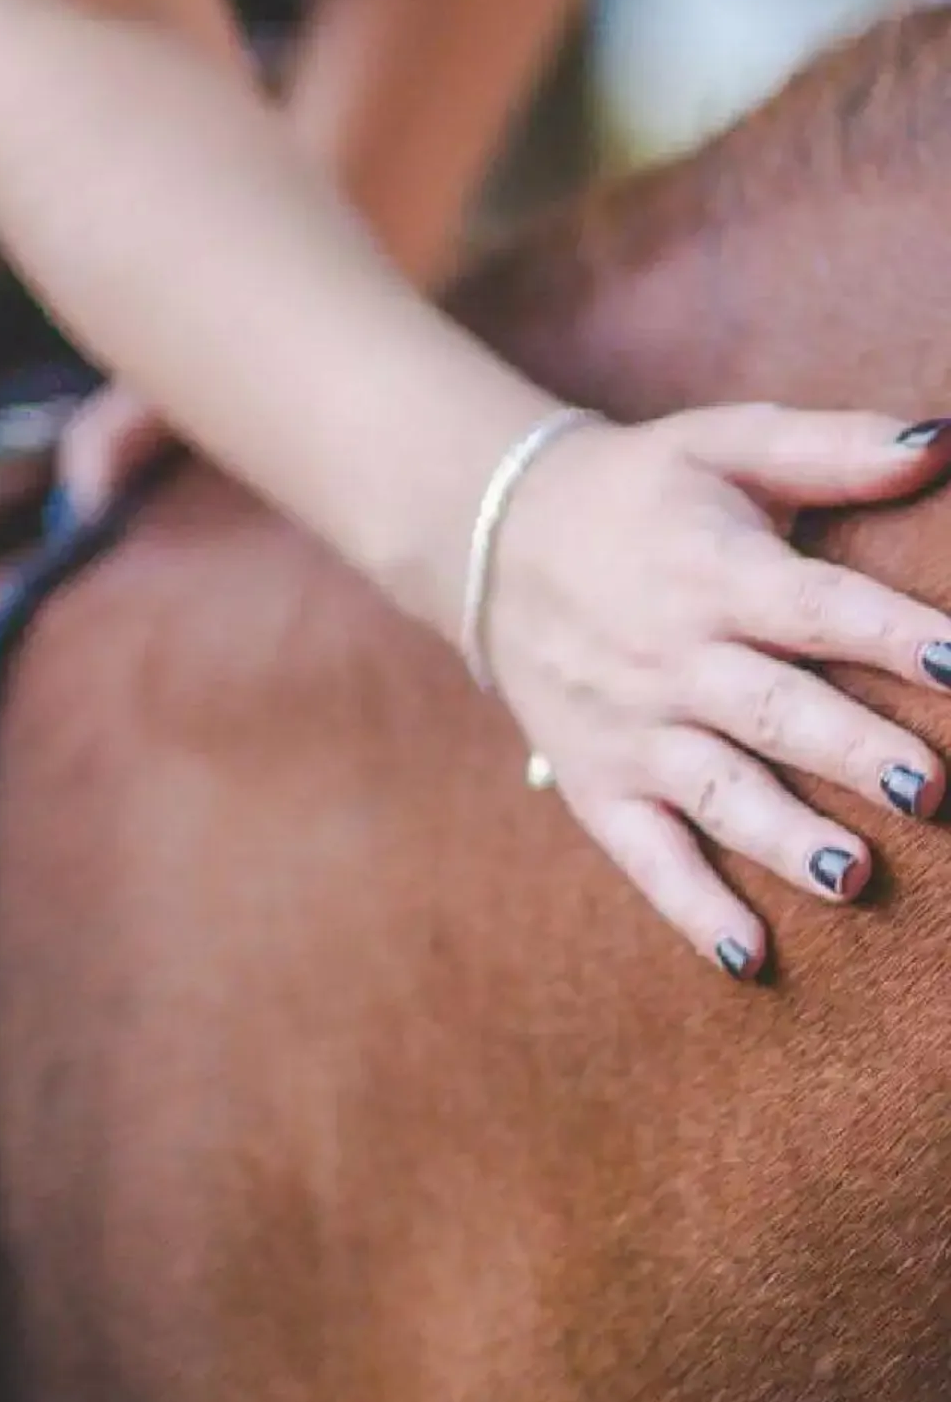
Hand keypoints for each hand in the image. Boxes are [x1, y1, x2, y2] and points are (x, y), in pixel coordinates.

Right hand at [481, 405, 950, 974]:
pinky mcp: (599, 786)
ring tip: (852, 876)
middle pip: (772, 712)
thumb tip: (945, 444)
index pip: (812, 609)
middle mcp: (671, 660)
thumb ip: (834, 449)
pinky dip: (692, 910)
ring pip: (718, 792)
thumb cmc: (641, 492)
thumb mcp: (724, 443)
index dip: (889, 636)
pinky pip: (646, 856)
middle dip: (852, 751)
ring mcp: (631, 731)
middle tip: (933, 790)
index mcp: (713, 573)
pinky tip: (750, 958)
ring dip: (784, 837)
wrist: (495, 539)